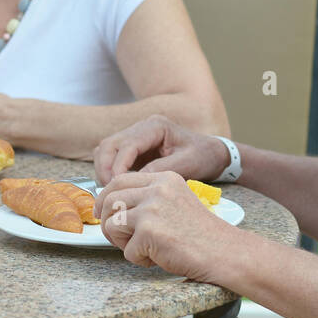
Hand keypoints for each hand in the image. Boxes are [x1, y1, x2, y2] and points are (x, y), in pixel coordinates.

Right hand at [93, 114, 230, 186]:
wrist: (212, 153)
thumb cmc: (203, 156)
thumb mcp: (186, 164)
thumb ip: (159, 170)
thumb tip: (133, 182)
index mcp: (155, 126)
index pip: (127, 144)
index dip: (118, 166)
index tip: (117, 186)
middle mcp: (141, 127)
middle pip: (109, 144)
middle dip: (105, 168)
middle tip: (109, 192)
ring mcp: (136, 136)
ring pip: (106, 150)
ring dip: (104, 170)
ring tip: (112, 191)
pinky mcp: (134, 149)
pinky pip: (113, 157)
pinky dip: (109, 171)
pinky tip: (118, 187)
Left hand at [93, 170, 233, 280]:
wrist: (225, 252)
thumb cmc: (201, 234)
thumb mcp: (176, 202)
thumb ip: (149, 199)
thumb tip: (113, 208)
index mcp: (164, 178)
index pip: (120, 179)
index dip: (106, 197)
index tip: (104, 212)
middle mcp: (156, 189)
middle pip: (110, 199)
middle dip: (107, 221)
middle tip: (118, 237)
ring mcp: (152, 209)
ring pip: (112, 224)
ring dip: (122, 242)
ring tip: (144, 249)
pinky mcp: (149, 232)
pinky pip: (127, 250)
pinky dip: (140, 259)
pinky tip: (159, 257)